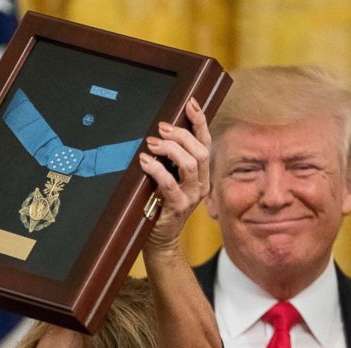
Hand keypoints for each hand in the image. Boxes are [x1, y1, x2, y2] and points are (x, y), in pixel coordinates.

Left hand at [139, 98, 210, 252]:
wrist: (160, 240)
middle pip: (200, 151)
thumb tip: (160, 132)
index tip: (191, 103)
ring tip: (152, 144)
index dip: (200, 121)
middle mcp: (201, 184)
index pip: (206, 143)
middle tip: (161, 128)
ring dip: (170, 149)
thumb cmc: (161, 205)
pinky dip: (156, 169)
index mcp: (202, 174)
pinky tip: (145, 161)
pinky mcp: (177, 207)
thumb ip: (170, 160)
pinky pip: (170, 183)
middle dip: (181, 134)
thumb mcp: (170, 179)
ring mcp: (191, 197)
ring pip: (190, 164)